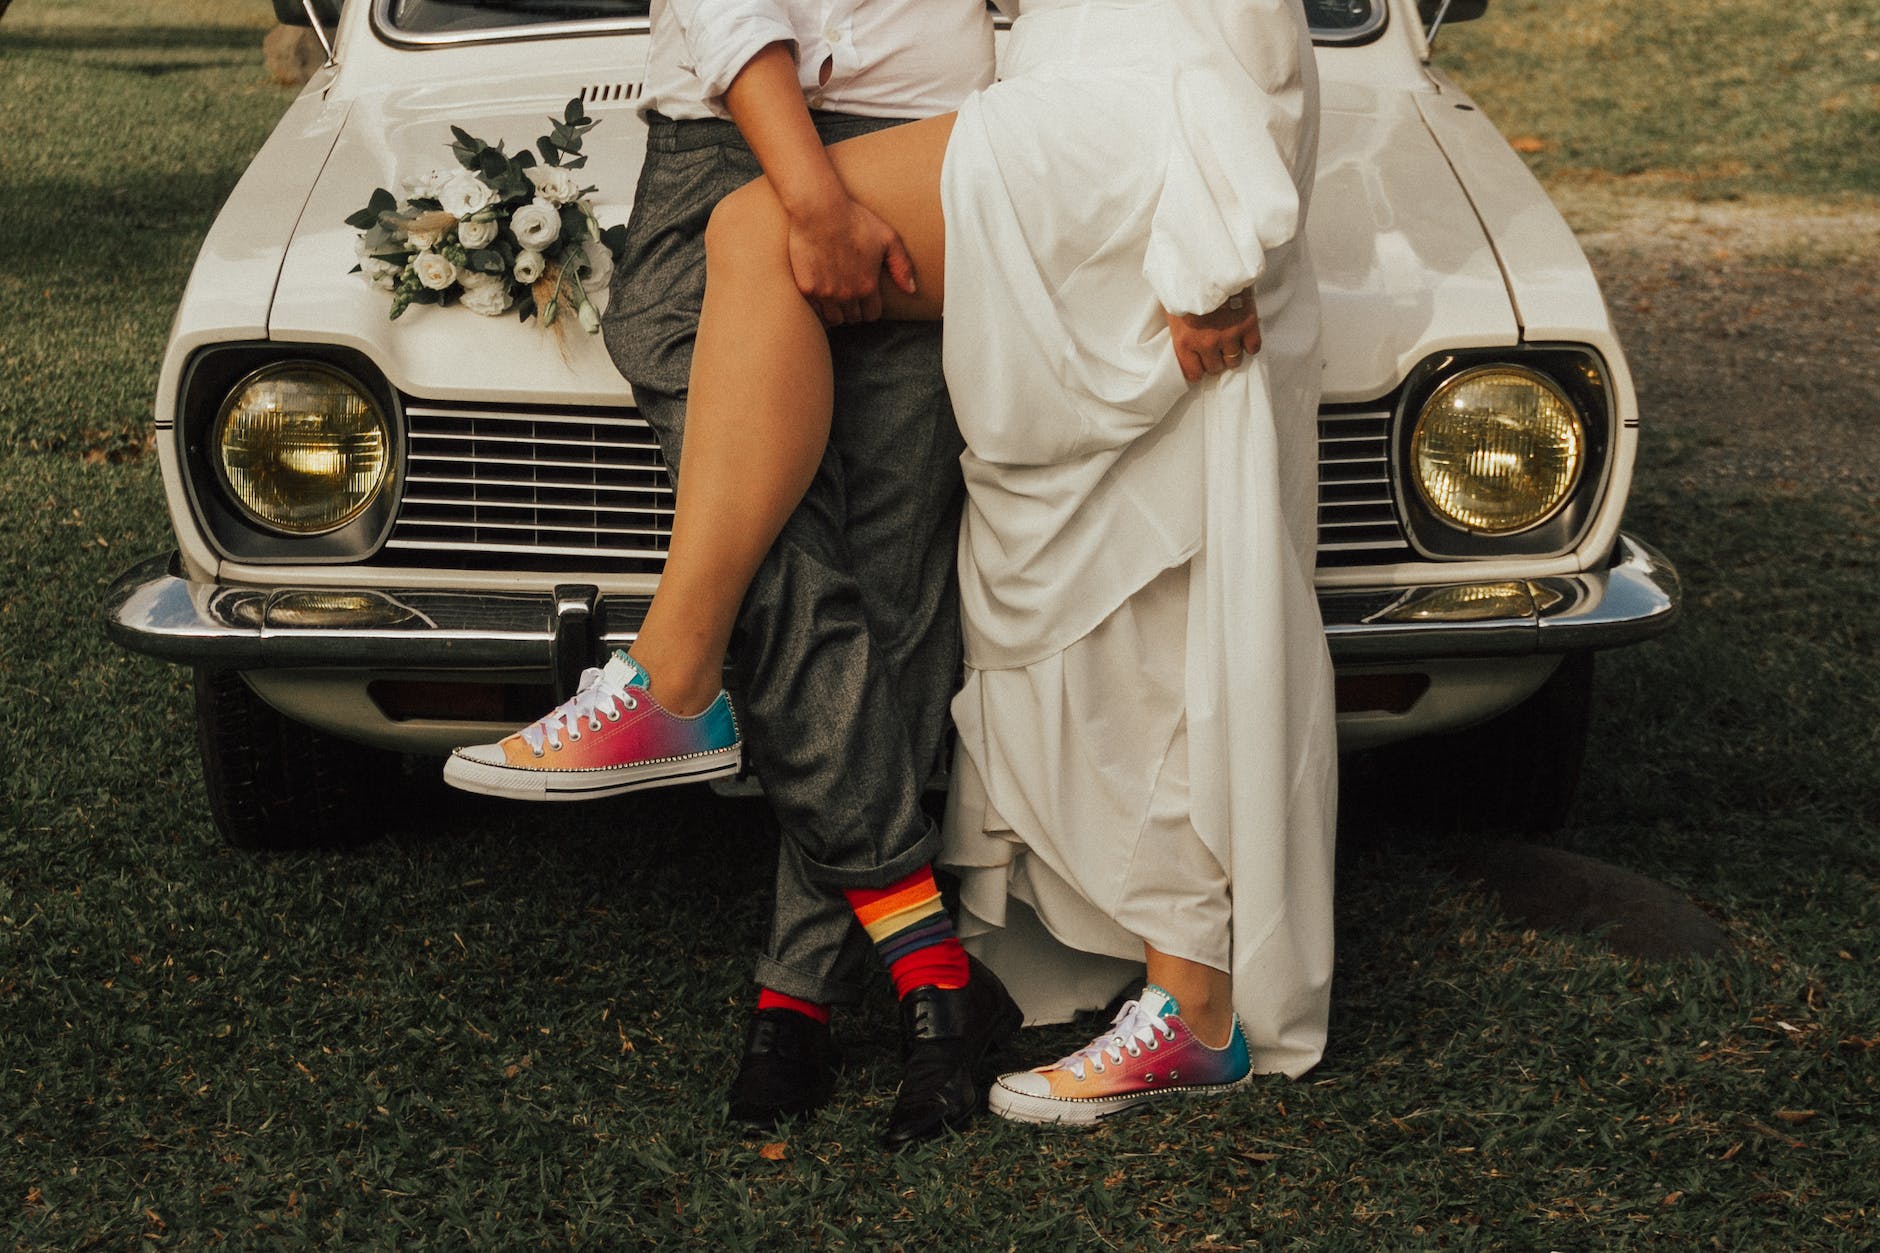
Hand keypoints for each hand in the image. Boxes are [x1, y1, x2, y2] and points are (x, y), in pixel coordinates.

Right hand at [785, 193, 917, 325]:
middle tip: (848, 293)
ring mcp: (825, 293)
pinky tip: (818, 291)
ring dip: (835, 310)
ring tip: (833, 296)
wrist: (819, 209)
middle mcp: (848, 294)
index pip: (872, 314)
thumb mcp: (888, 238)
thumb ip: (902, 266)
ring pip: (833, 318)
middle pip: (853, 318)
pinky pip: (814, 309)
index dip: (869, 307)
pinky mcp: (807, 288)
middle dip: (853, 308)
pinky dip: (817, 304)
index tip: (864, 298)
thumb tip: (911, 290)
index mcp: (868, 286)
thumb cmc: (854, 219)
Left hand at [1165, 290, 1260, 382]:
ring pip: (1234, 361)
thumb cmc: (1185, 284)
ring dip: (1232, 352)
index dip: (1198, 369)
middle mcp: (1207, 344)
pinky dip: (1250, 344)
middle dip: (1215, 360)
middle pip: (1215, 368)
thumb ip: (1180, 330)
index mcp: (1185, 342)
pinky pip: (1253, 347)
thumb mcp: (1173, 309)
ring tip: (1230, 340)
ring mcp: (1229, 335)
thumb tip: (1185, 342)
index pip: (1194, 374)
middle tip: (1216, 348)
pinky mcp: (1248, 324)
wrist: (1207, 263)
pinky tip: (1244, 335)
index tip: (1200, 362)